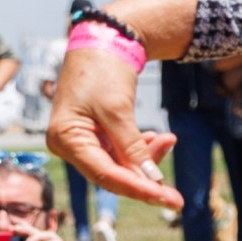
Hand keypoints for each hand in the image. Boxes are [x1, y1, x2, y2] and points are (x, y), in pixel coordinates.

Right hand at [43, 34, 181, 212]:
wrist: (102, 41)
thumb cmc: (102, 70)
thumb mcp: (117, 109)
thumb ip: (132, 146)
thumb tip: (151, 179)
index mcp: (65, 139)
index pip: (104, 174)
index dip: (137, 189)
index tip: (166, 199)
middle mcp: (69, 145)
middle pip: (112, 174)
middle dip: (144, 177)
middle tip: (176, 194)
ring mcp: (81, 141)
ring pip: (119, 164)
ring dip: (146, 158)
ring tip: (169, 139)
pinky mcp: (95, 136)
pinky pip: (119, 152)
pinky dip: (140, 148)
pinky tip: (159, 139)